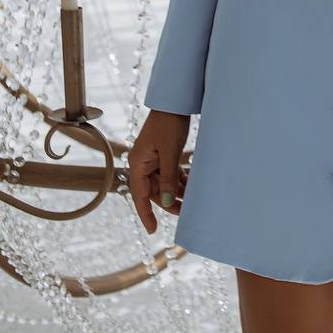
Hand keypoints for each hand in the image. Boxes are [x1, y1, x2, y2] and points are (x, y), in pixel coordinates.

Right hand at [127, 110, 190, 233]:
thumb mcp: (170, 152)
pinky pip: (170, 173)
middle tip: (186, 213)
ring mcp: (154, 158)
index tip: (153, 231)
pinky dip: (180, 180)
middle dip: (169, 202)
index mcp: (138, 163)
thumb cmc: (169, 123)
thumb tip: (168, 202)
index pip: (140, 195)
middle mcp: (143, 163)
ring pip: (164, 183)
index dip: (146, 214)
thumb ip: (168, 178)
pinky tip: (192, 186)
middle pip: (154, 190)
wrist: (176, 101)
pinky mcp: (164, 154)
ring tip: (193, 201)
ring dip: (177, 191)